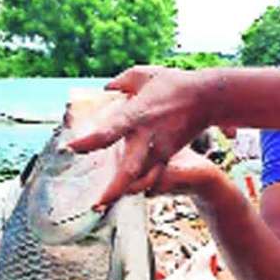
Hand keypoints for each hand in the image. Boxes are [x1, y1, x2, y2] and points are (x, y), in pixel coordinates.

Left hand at [68, 65, 212, 207]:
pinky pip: (153, 174)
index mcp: (138, 114)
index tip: (71, 149)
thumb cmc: (175, 83)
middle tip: (96, 204)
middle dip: (114, 189)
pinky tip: (126, 192)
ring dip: (124, 192)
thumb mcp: (145, 75)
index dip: (89, 142)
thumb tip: (107, 89)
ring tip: (103, 204)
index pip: (109, 131)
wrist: (208, 97)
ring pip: (142, 178)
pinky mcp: (169, 154)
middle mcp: (148, 136)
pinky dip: (139, 185)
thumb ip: (122, 82)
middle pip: (130, 168)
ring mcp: (160, 148)